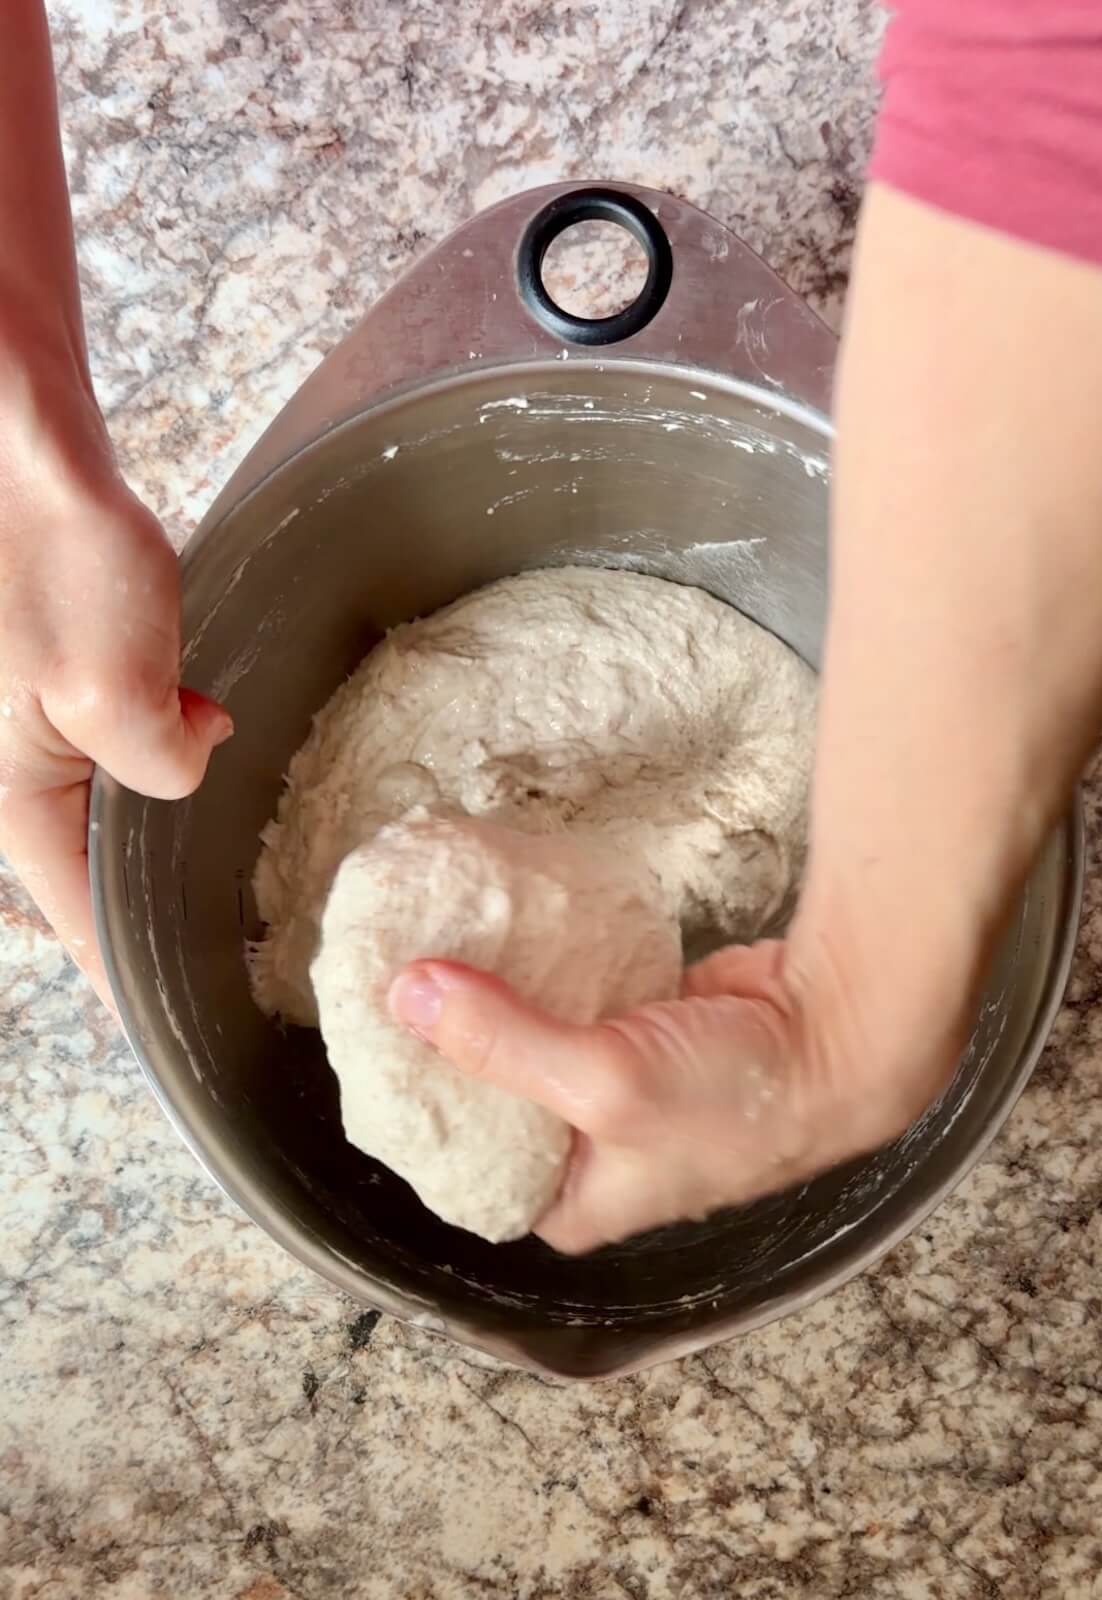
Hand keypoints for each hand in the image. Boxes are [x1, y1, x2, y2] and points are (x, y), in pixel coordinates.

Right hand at [0, 466, 230, 1005]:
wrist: (8, 438)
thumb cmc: (44, 555)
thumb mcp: (121, 691)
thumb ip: (161, 765)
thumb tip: (188, 761)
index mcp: (13, 799)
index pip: (81, 921)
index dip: (130, 975)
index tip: (173, 1025)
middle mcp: (10, 771)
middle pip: (92, 862)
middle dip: (156, 883)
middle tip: (225, 925)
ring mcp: (27, 719)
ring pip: (108, 793)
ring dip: (165, 797)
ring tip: (224, 818)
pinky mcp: (50, 670)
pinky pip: (108, 731)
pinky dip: (156, 730)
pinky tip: (198, 708)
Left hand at [390, 936, 959, 1252]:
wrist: (839, 1038)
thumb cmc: (737, 1101)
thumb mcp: (604, 1083)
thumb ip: (503, 1041)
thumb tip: (408, 993)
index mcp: (572, 1199)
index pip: (464, 1162)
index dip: (418, 1108)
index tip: (372, 1041)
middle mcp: (588, 1150)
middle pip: (491, 1090)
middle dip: (448, 1039)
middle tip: (396, 978)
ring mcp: (614, 1082)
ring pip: (529, 1034)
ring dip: (493, 994)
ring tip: (435, 945)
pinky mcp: (639, 1025)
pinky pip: (571, 994)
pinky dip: (544, 965)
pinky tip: (507, 927)